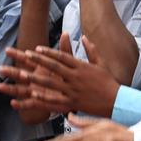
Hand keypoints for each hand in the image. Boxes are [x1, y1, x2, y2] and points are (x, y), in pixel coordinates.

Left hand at [0, 34, 118, 116]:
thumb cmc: (108, 82)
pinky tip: (33, 94)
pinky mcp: (73, 103)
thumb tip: (84, 37)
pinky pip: (55, 100)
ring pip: (52, 83)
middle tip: (26, 55)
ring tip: (23, 74)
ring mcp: (73, 91)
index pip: (62, 57)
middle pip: (54, 67)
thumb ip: (91, 49)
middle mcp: (76, 77)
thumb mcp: (100, 63)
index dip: (49, 52)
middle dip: (39, 60)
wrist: (117, 101)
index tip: (37, 48)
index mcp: (81, 67)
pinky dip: (44, 97)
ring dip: (36, 78)